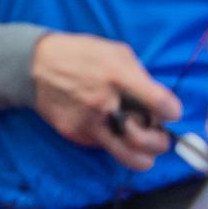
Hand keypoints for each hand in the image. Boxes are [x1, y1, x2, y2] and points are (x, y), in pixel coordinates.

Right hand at [30, 33, 181, 169]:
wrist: (35, 66)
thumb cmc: (81, 54)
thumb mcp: (116, 52)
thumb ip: (139, 76)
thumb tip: (157, 99)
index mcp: (119, 77)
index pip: (160, 103)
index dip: (172, 111)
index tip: (172, 113)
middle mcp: (105, 104)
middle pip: (145, 140)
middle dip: (161, 142)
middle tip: (162, 138)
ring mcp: (89, 123)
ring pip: (126, 156)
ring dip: (143, 157)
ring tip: (146, 150)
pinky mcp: (75, 134)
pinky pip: (104, 146)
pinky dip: (114, 143)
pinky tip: (114, 131)